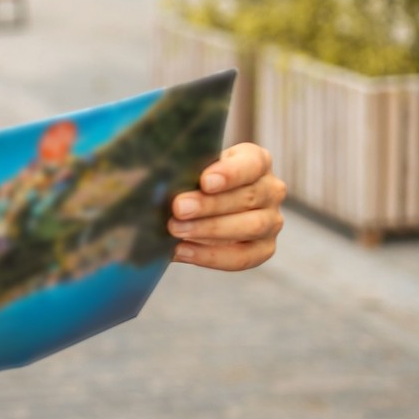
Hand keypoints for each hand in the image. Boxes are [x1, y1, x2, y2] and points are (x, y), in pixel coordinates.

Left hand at [168, 142, 285, 271]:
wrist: (196, 206)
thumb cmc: (189, 180)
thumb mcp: (187, 167)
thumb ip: (178, 169)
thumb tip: (146, 176)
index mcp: (256, 161)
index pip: (251, 163)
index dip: (230, 173)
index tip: (204, 181)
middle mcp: (271, 189)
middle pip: (248, 197)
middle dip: (211, 205)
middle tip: (178, 208)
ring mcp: (272, 220)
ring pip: (250, 226)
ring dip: (210, 230)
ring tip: (175, 230)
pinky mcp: (264, 248)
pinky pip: (243, 257)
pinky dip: (211, 256)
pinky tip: (181, 251)